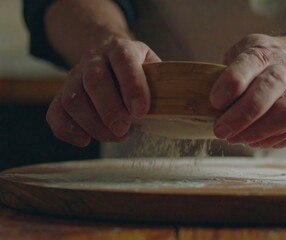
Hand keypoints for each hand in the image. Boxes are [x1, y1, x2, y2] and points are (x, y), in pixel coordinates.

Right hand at [46, 38, 160, 146]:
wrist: (107, 56)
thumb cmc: (137, 69)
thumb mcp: (153, 66)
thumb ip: (162, 83)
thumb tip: (178, 107)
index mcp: (121, 49)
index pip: (124, 62)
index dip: (132, 86)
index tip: (142, 111)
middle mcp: (94, 59)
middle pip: (95, 80)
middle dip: (110, 110)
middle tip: (124, 130)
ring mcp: (75, 77)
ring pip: (73, 99)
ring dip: (93, 124)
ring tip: (115, 136)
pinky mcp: (62, 95)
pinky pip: (55, 112)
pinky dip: (67, 130)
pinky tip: (85, 140)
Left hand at [210, 34, 285, 147]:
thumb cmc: (264, 60)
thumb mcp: (241, 52)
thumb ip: (226, 73)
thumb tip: (206, 103)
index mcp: (264, 52)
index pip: (249, 63)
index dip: (230, 84)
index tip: (215, 102)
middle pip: (269, 89)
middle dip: (242, 116)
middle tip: (220, 131)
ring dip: (261, 132)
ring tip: (238, 139)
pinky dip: (278, 139)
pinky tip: (257, 141)